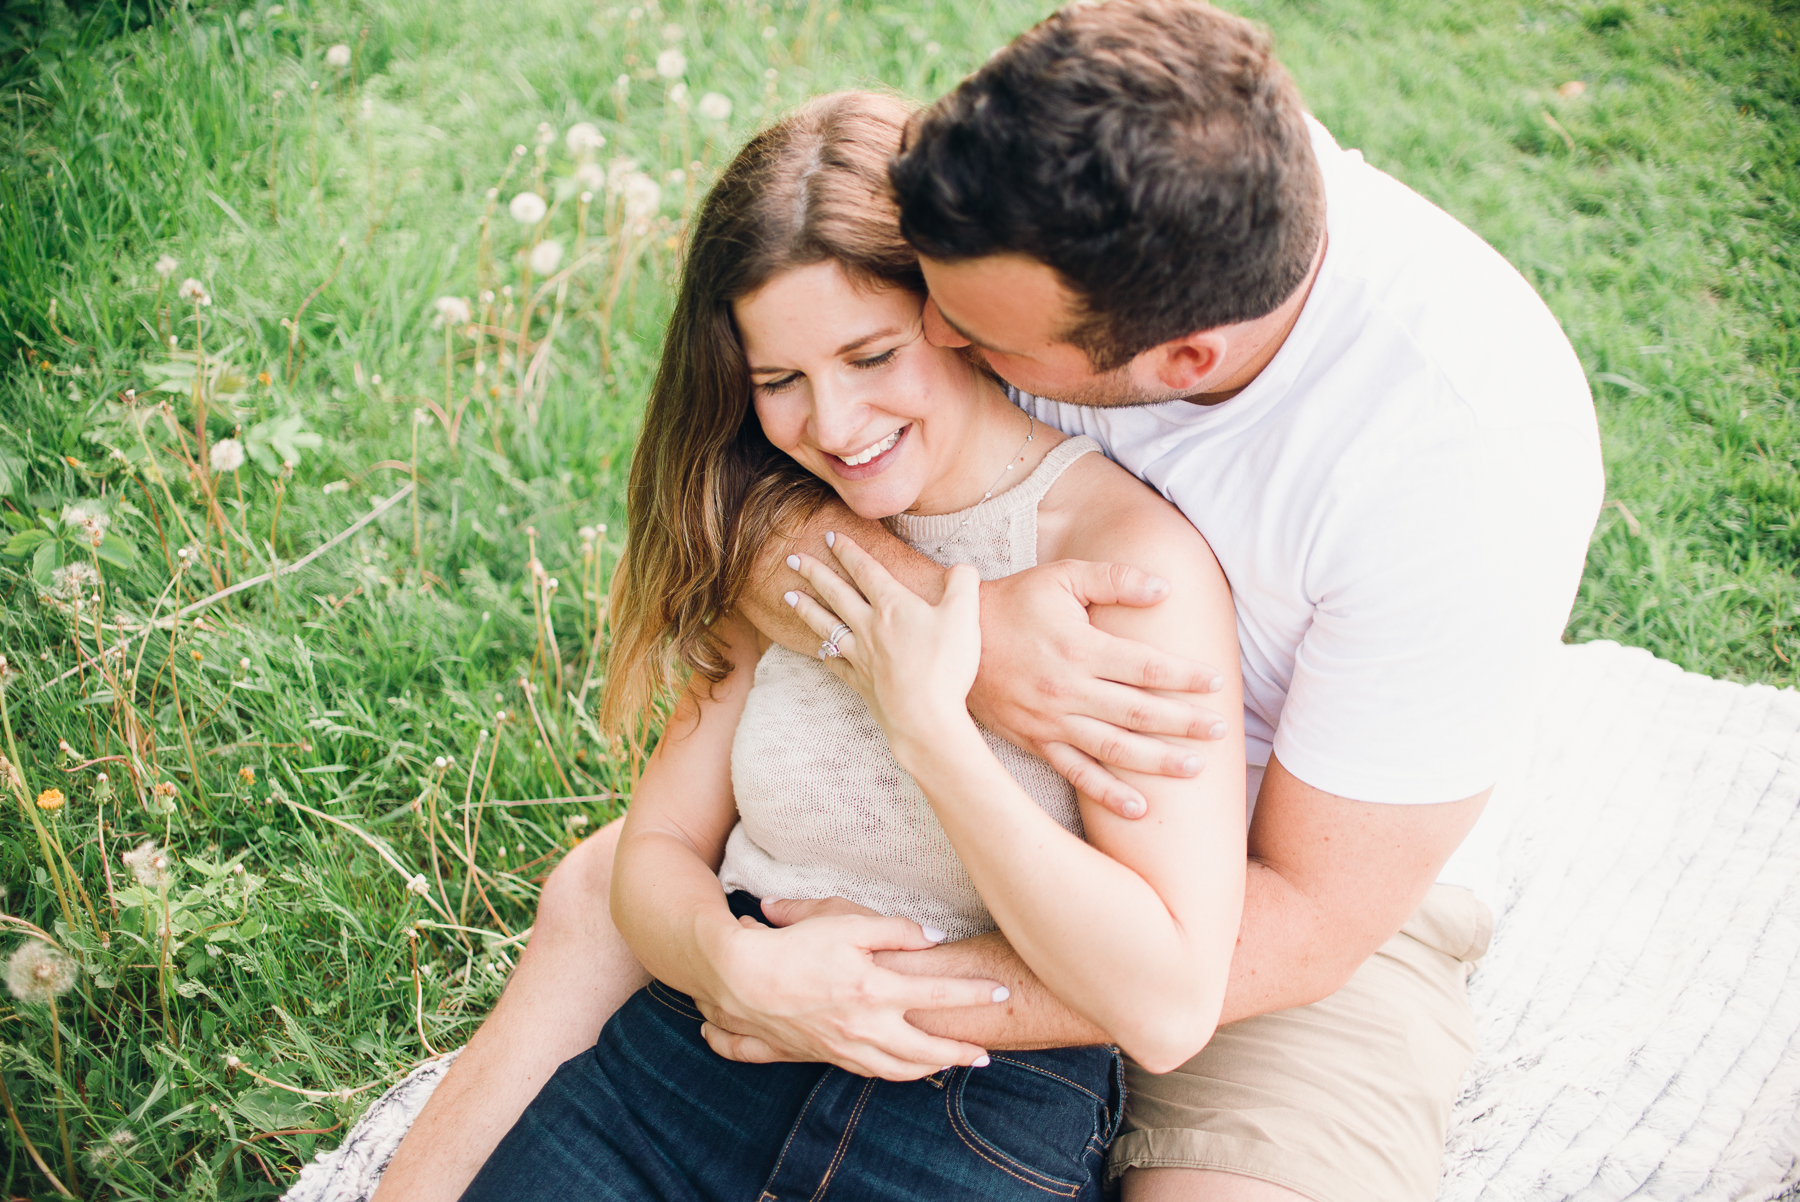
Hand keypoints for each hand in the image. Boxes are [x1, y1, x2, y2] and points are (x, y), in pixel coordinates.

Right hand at [697, 911, 1005, 1079]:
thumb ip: (894, 930)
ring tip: (952, 1064)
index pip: (938, 993)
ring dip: (931, 1068)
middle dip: (960, 1053)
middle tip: (985, 1054)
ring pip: (900, 1069)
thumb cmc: (794, 946)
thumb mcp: (845, 923)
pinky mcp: (828, 1055)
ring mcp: (846, 1045)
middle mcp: (866, 1025)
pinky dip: (897, 1073)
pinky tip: (904, 1067)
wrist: (741, 982)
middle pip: (927, 1049)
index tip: (1001, 991)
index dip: (974, 993)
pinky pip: (872, 1072)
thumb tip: (933, 937)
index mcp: (875, 989)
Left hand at [783, 532, 980, 741]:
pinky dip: (825, 654)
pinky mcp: (861, 683)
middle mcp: (869, 627)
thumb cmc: (946, 666)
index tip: (830, 537)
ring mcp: (861, 656)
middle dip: (814, 572)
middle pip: (836, 593)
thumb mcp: (965, 615)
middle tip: (792, 559)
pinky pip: (836, 664)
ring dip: (806, 609)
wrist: (926, 719)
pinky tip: (819, 650)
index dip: (848, 551)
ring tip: (788, 596)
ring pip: (826, 626)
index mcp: (892, 606)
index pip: (865, 570)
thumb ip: (963, 583)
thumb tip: (961, 568)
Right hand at [971, 561, 1229, 817]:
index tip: (1216, 683)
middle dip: (1184, 722)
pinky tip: (1139, 808)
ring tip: (1195, 768)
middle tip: (1221, 731)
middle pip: (1139, 711)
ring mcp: (1052, 720)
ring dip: (1157, 762)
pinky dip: (1108, 794)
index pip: (1146, 666)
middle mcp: (1068, 689)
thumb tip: (1164, 589)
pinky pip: (1076, 773)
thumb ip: (1114, 579)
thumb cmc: (1015, 602)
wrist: (954, 641)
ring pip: (1115, 748)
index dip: (1184, 675)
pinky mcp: (1036, 741)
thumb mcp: (1062, 577)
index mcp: (1080, 647)